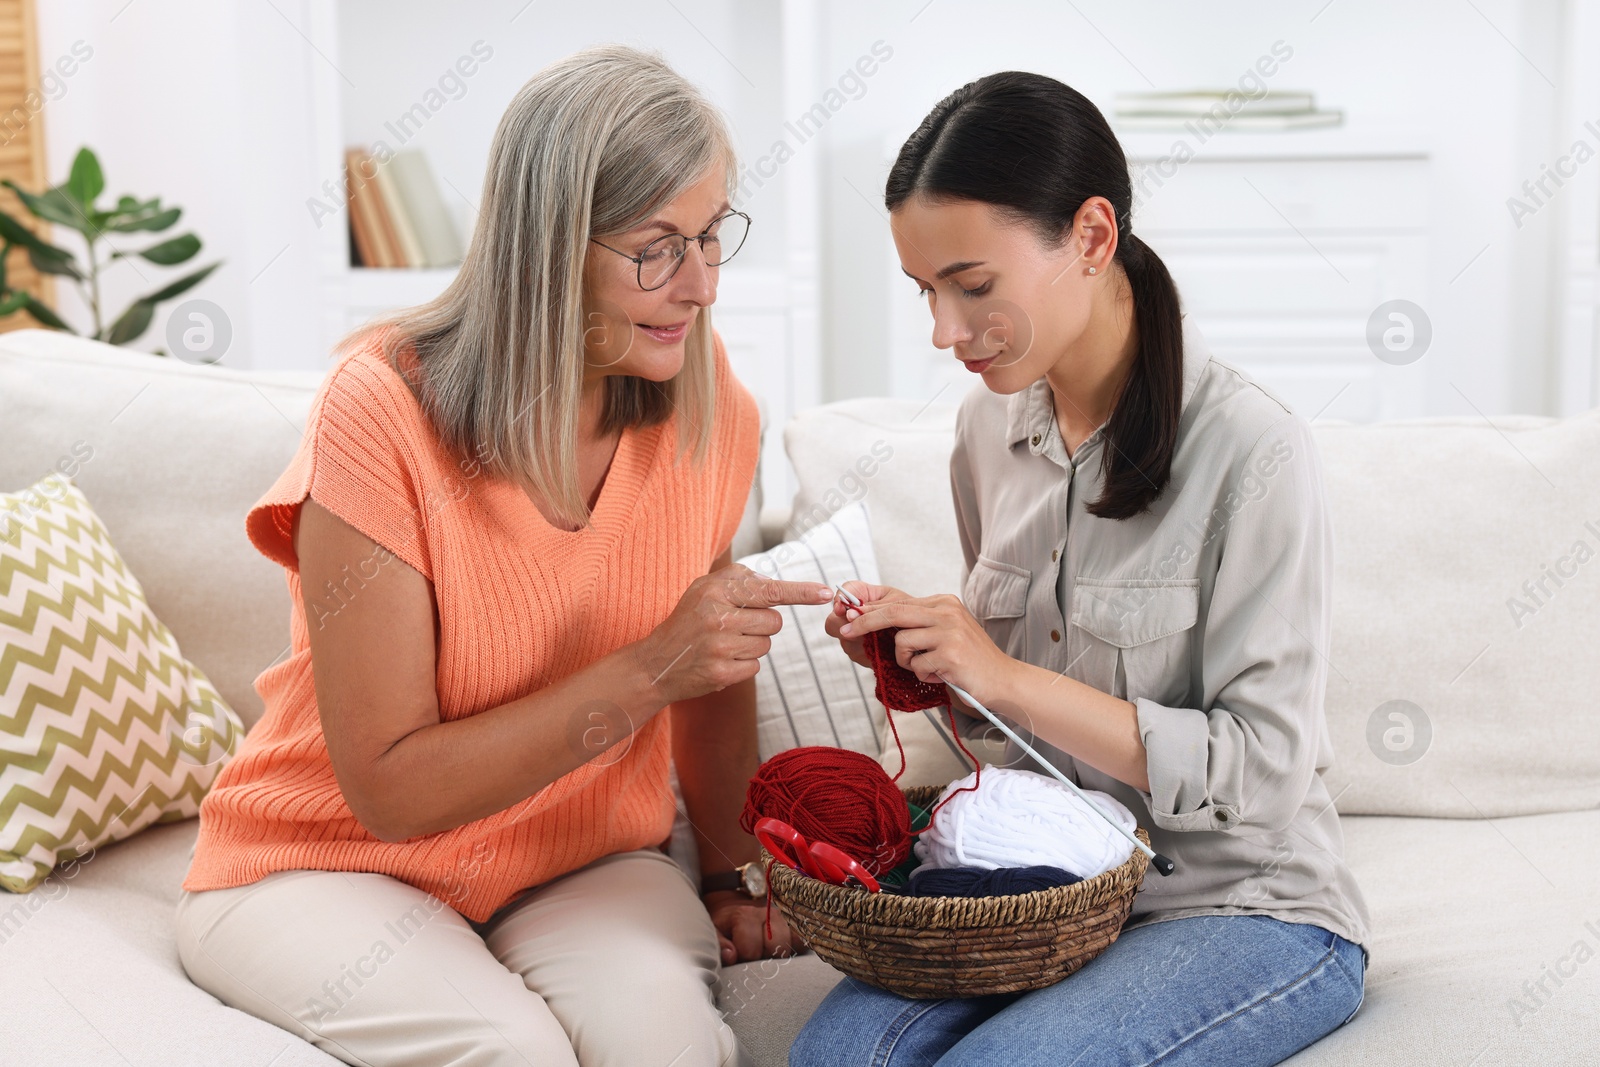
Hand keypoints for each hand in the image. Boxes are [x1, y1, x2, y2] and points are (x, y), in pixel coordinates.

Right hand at [634, 564, 832, 705]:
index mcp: (716, 591)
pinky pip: (755, 666)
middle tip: (734, 626)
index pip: (769, 590)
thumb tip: (774, 584)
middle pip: (774, 621)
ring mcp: (719, 647)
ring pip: (767, 645)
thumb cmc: (686, 622)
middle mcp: (717, 616)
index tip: (826, 592)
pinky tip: (721, 661)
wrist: (654, 664)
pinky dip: (743, 665)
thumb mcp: (704, 589)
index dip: (801, 592)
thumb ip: (738, 579)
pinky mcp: (721, 673)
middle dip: (762, 624)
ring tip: (724, 644)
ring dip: (752, 645)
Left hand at [702, 889, 808, 963]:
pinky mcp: (795, 925)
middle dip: (766, 959)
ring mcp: (785, 919)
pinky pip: (803, 942)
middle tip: (757, 959)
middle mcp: (768, 914)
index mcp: (744, 916)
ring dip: (781, 956)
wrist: (736, 905)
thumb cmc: (724, 924)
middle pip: (777, 947)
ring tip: (768, 956)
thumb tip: (731, 956)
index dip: (744, 959)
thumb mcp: (713, 931)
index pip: (751, 949)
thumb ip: (719, 944)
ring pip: (793, 945)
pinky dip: (796, 951)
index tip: (740, 958)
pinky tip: (783, 954)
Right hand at [823, 580, 912, 669]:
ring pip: (844, 638)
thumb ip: (873, 607)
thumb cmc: (912, 613)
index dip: (839, 600)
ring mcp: (854, 635)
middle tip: (860, 628)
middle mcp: (853, 615)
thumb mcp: (897, 604)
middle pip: (833, 621)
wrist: (922, 635)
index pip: (844, 592)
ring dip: (858, 639)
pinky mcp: (859, 653)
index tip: (842, 608)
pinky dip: (867, 651)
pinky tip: (881, 648)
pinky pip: (856, 653)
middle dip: (843, 625)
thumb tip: (849, 612)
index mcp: (863, 595)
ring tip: (879, 638)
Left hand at [836, 593, 1012, 706]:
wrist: (1003, 680)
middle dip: (864, 623)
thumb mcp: (945, 632)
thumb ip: (917, 623)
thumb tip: (872, 619)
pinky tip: (942, 675)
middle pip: (894, 613)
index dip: (870, 611)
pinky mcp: (951, 654)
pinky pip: (917, 665)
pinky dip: (923, 674)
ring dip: (907, 662)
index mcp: (944, 602)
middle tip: (844, 631)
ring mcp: (950, 632)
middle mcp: (947, 612)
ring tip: (928, 667)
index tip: (849, 618)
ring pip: (902, 642)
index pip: (898, 603)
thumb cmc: (968, 660)